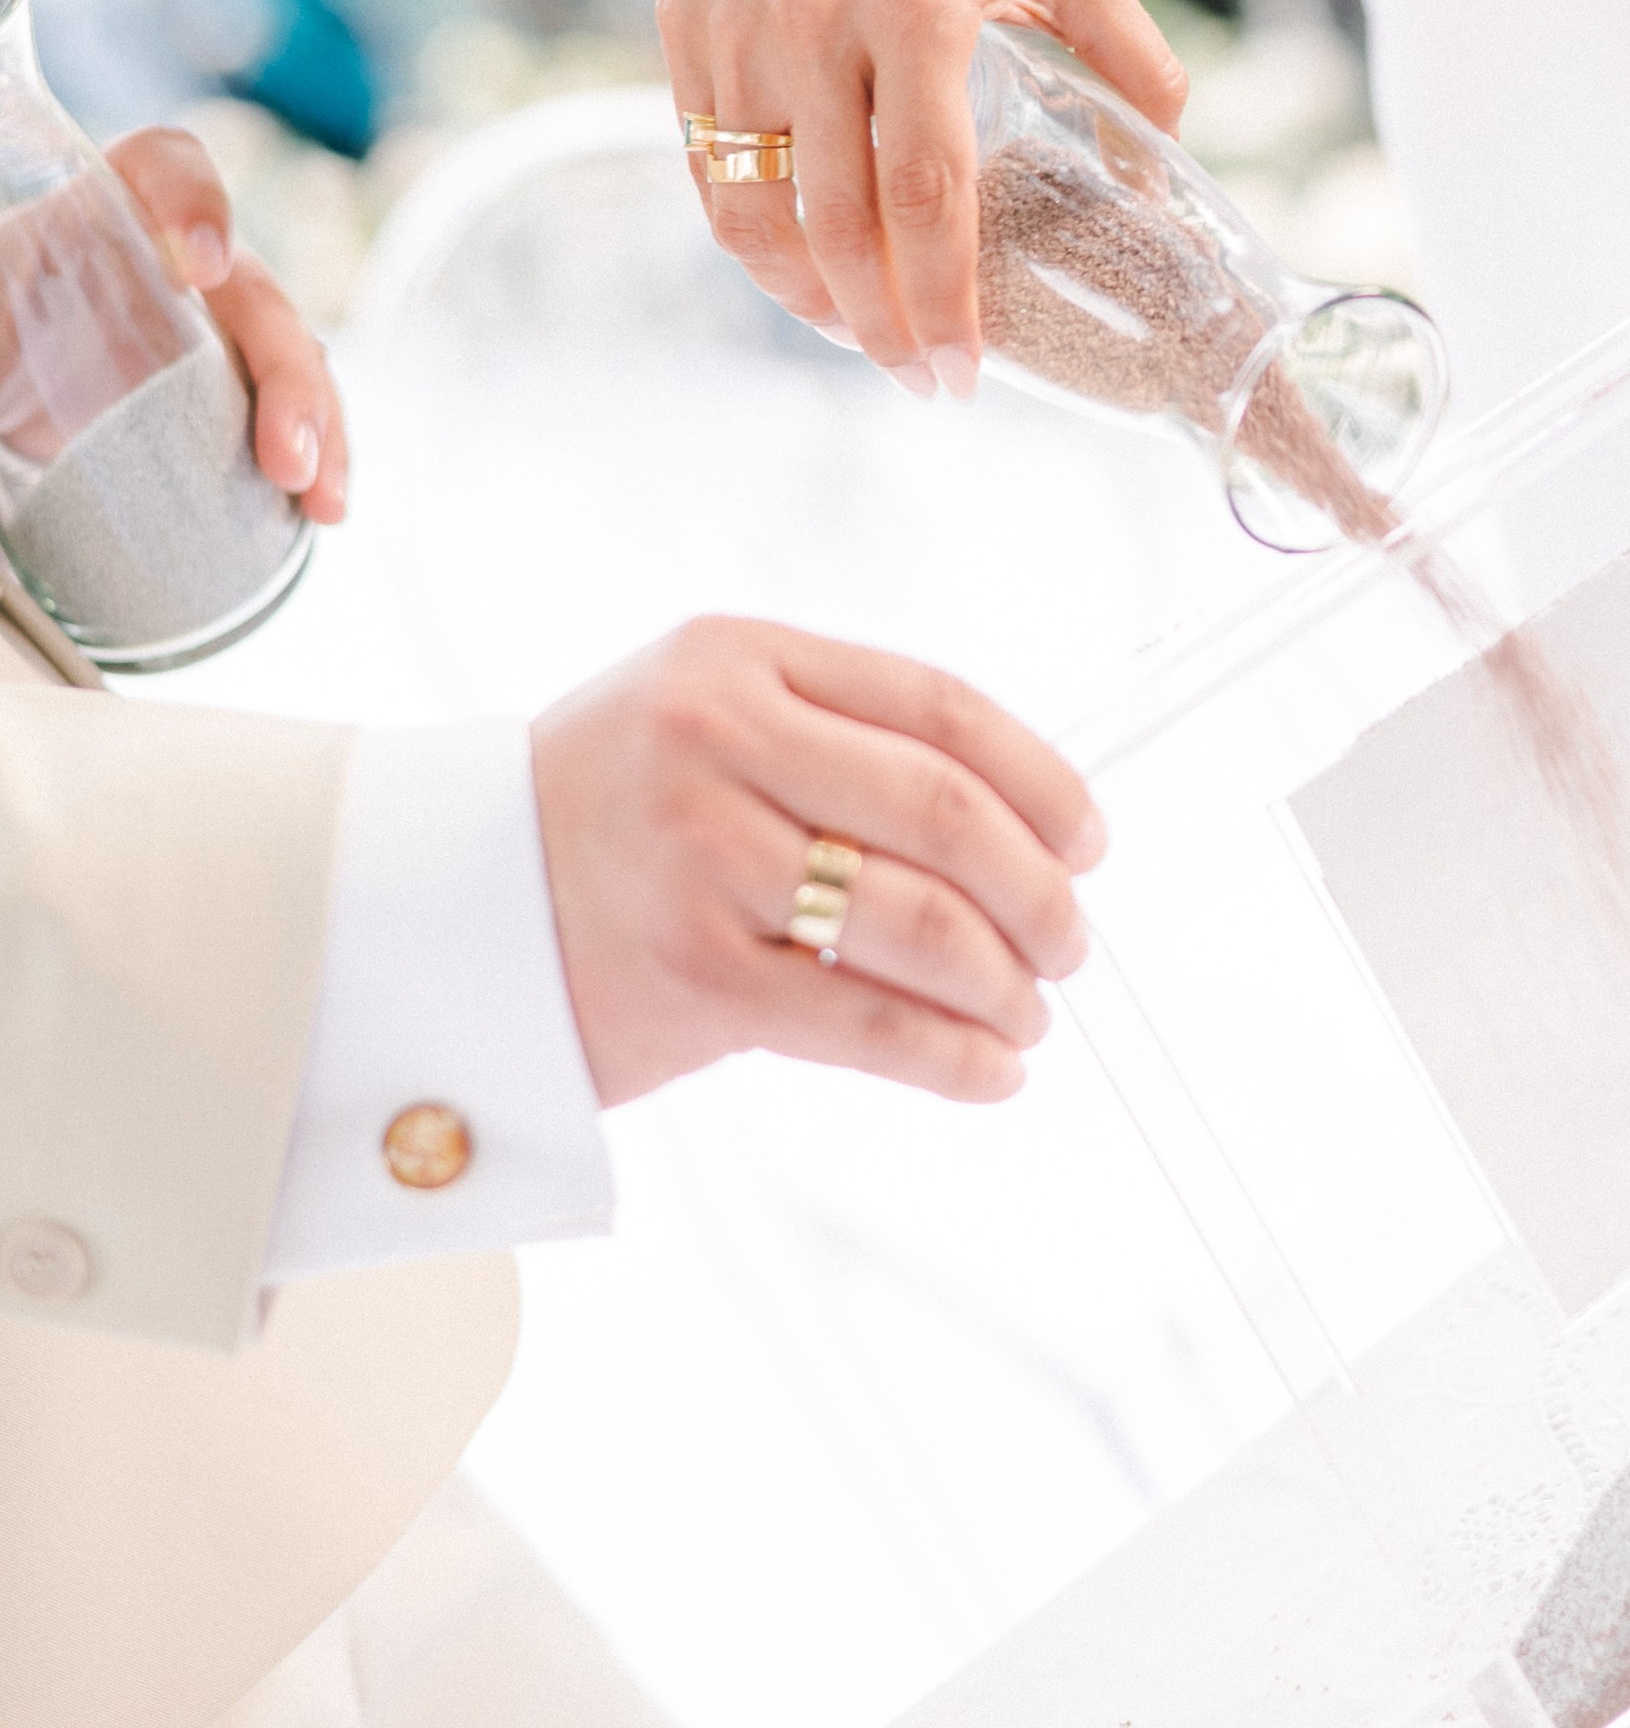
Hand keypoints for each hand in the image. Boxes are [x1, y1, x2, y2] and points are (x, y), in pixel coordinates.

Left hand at [106, 126, 348, 518]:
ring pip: (288, 354)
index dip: (194, 202)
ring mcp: (202, 332)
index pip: (165, 165)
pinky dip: (316, 454)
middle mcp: (166, 266)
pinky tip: (318, 506)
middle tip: (282, 452)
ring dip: (319, 422)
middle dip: (284, 368)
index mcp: (93, 222)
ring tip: (319, 496)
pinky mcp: (216, 395)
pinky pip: (285, 408)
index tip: (199, 269)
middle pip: (253, 287)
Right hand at [529, 616, 1106, 1108]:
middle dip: (1038, 890)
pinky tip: (992, 1069)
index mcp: (741, 658)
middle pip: (944, 811)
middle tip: (1071, 941)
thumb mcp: (710, 718)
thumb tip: (1031, 823)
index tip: (1091, 841)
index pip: (942, 708)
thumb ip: (843, 738)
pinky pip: (862, 1020)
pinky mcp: (687, 975)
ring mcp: (697, 857)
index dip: (1043, 781)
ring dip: (1004, 981)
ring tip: (1029, 1012)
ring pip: (915, 921)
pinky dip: (950, 1054)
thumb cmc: (613, 814)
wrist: (440, 907)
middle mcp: (715, 738)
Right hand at [660, 0, 1187, 385]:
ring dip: (806, 297)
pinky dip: (752, 235)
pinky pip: (707, 165)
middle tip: (921, 379)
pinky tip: (803, 265)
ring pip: (754, 211)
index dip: (943, 299)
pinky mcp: (686, 24)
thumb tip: (1170, 167)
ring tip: (862, 333)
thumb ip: (1133, 55)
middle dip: (880, 328)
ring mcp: (739, 26)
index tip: (964, 374)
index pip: (927, 192)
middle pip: (838, 223)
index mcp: (920, 6)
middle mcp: (817, 20)